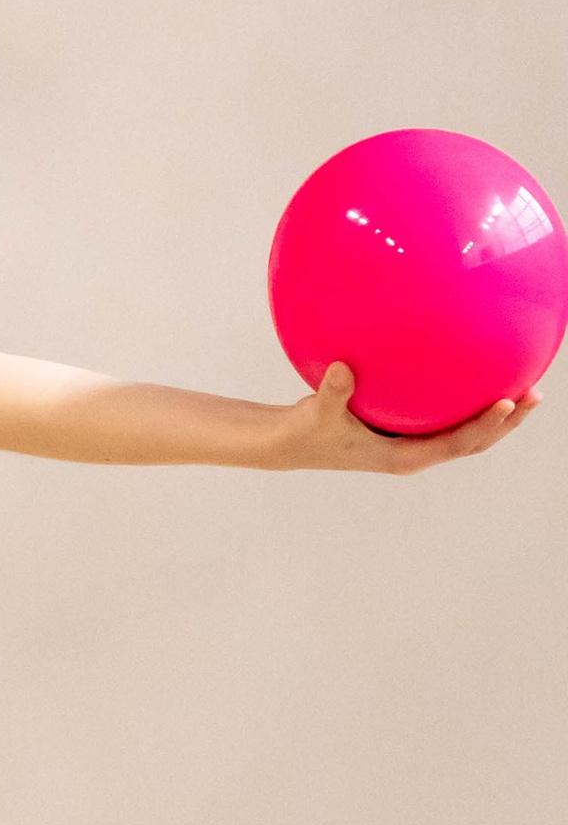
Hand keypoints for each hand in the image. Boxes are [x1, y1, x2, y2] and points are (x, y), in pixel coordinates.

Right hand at [270, 361, 537, 474]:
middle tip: (533, 394)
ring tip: (523, 386)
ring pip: (465, 430)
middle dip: (506, 421)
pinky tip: (473, 368)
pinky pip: (445, 414)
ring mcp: (412, 442)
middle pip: (473, 441)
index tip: (506, 403)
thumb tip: (342, 366)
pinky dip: (465, 397)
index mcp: (403, 457)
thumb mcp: (314, 414)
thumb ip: (331, 393)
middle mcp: (415, 452)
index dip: (484, 426)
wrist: (291, 441)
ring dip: (496, 413)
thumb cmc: (304, 431)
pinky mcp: (406, 429)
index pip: (455, 444)